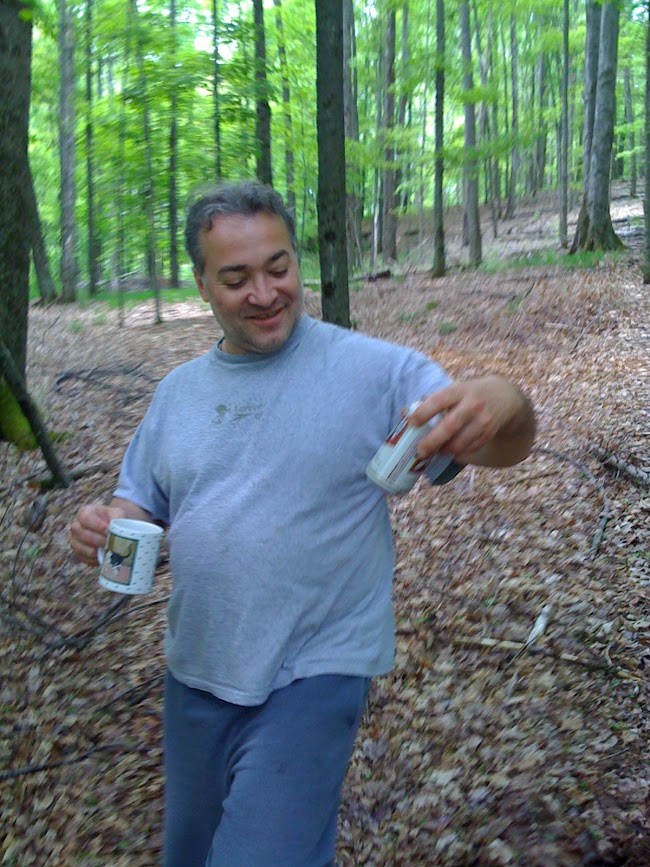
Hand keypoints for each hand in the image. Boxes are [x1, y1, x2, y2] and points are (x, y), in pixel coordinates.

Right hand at [69, 502, 129, 565]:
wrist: (112, 528)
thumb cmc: (114, 518)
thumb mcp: (118, 513)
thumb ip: (117, 518)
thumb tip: (114, 530)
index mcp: (85, 512)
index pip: (85, 518)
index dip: (97, 525)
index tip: (108, 530)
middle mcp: (76, 526)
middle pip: (82, 534)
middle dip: (98, 540)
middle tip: (110, 543)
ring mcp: (74, 540)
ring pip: (80, 547)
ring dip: (95, 551)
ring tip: (107, 550)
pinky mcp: (77, 553)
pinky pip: (82, 558)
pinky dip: (93, 559)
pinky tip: (103, 556)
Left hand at [409, 376, 534, 466]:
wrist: (505, 397)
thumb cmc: (470, 394)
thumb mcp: (454, 390)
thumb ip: (431, 402)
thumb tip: (404, 413)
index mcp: (459, 391)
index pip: (438, 401)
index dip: (423, 412)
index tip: (411, 423)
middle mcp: (472, 405)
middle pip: (450, 426)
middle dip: (432, 441)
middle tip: (420, 451)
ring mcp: (483, 420)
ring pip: (461, 442)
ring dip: (445, 450)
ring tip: (436, 452)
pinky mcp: (490, 433)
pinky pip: (471, 448)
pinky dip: (459, 453)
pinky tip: (451, 452)